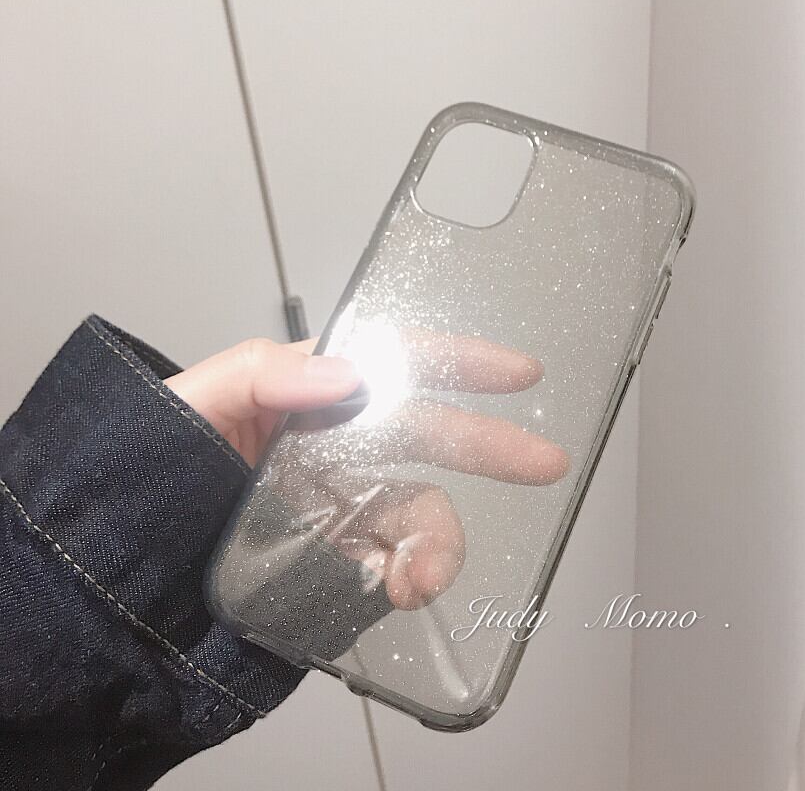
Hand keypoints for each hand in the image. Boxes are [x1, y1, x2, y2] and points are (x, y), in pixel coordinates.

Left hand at [168, 329, 567, 610]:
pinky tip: (397, 588)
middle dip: (487, 445)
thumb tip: (346, 374)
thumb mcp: (191, 402)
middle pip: (427, 437)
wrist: (115, 574)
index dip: (458, 363)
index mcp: (306, 394)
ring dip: (439, 538)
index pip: (393, 366)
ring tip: (422, 574)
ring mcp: (337, 506)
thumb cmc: (144, 465)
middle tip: (544, 463)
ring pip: (418, 510)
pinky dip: (408, 574)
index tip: (515, 371)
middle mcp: (333, 447)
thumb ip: (262, 374)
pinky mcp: (334, 561)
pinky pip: (392, 563)